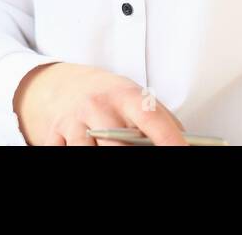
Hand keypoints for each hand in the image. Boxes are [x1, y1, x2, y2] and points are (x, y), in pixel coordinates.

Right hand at [13, 62, 187, 145]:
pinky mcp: (53, 135)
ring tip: (108, 150)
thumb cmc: (107, 96)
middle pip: (117, 145)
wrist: (60, 84)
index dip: (169, 139)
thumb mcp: (133, 97)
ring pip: (88, 153)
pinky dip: (74, 155)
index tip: (183, 151)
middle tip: (142, 157)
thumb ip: (160, 119)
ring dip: (101, 156)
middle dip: (130, 157)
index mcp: (124, 95)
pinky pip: (64, 153)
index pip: (151, 119)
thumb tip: (187, 144)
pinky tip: (87, 147)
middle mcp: (97, 106)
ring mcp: (72, 122)